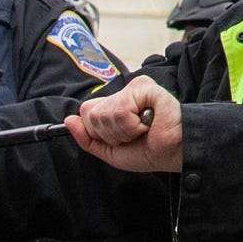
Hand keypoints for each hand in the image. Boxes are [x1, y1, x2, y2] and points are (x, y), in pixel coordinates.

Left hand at [68, 76, 183, 174]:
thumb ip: (87, 138)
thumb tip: (68, 120)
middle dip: (110, 134)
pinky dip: (132, 125)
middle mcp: (122, 94)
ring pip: (105, 113)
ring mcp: (134, 89)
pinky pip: (121, 110)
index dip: (98, 131)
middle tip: (133, 135)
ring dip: (123, 131)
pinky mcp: (146, 87)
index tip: (118, 139)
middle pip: (91, 113)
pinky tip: (148, 123)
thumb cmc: (149, 151)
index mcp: (114, 105)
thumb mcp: (110, 151)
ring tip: (143, 129)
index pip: (86, 111)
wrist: (174, 154)